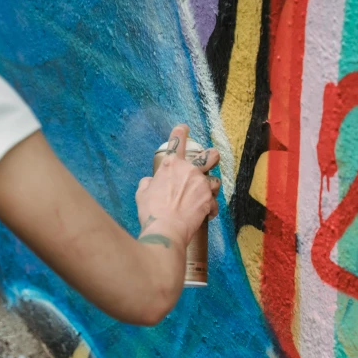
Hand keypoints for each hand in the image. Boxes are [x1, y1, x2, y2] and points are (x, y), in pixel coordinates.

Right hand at [135, 124, 220, 246]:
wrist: (165, 230)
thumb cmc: (151, 212)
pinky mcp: (208, 201)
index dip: (180, 132)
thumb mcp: (142, 193)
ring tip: (206, 194)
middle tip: (213, 157)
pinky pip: (214, 203)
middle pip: (210, 156)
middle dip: (212, 156)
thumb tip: (150, 181)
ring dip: (211, 187)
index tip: (184, 128)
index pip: (177, 141)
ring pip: (215, 181)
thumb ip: (148, 183)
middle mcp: (189, 171)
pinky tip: (205, 214)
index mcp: (171, 165)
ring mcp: (201, 186)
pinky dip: (210, 208)